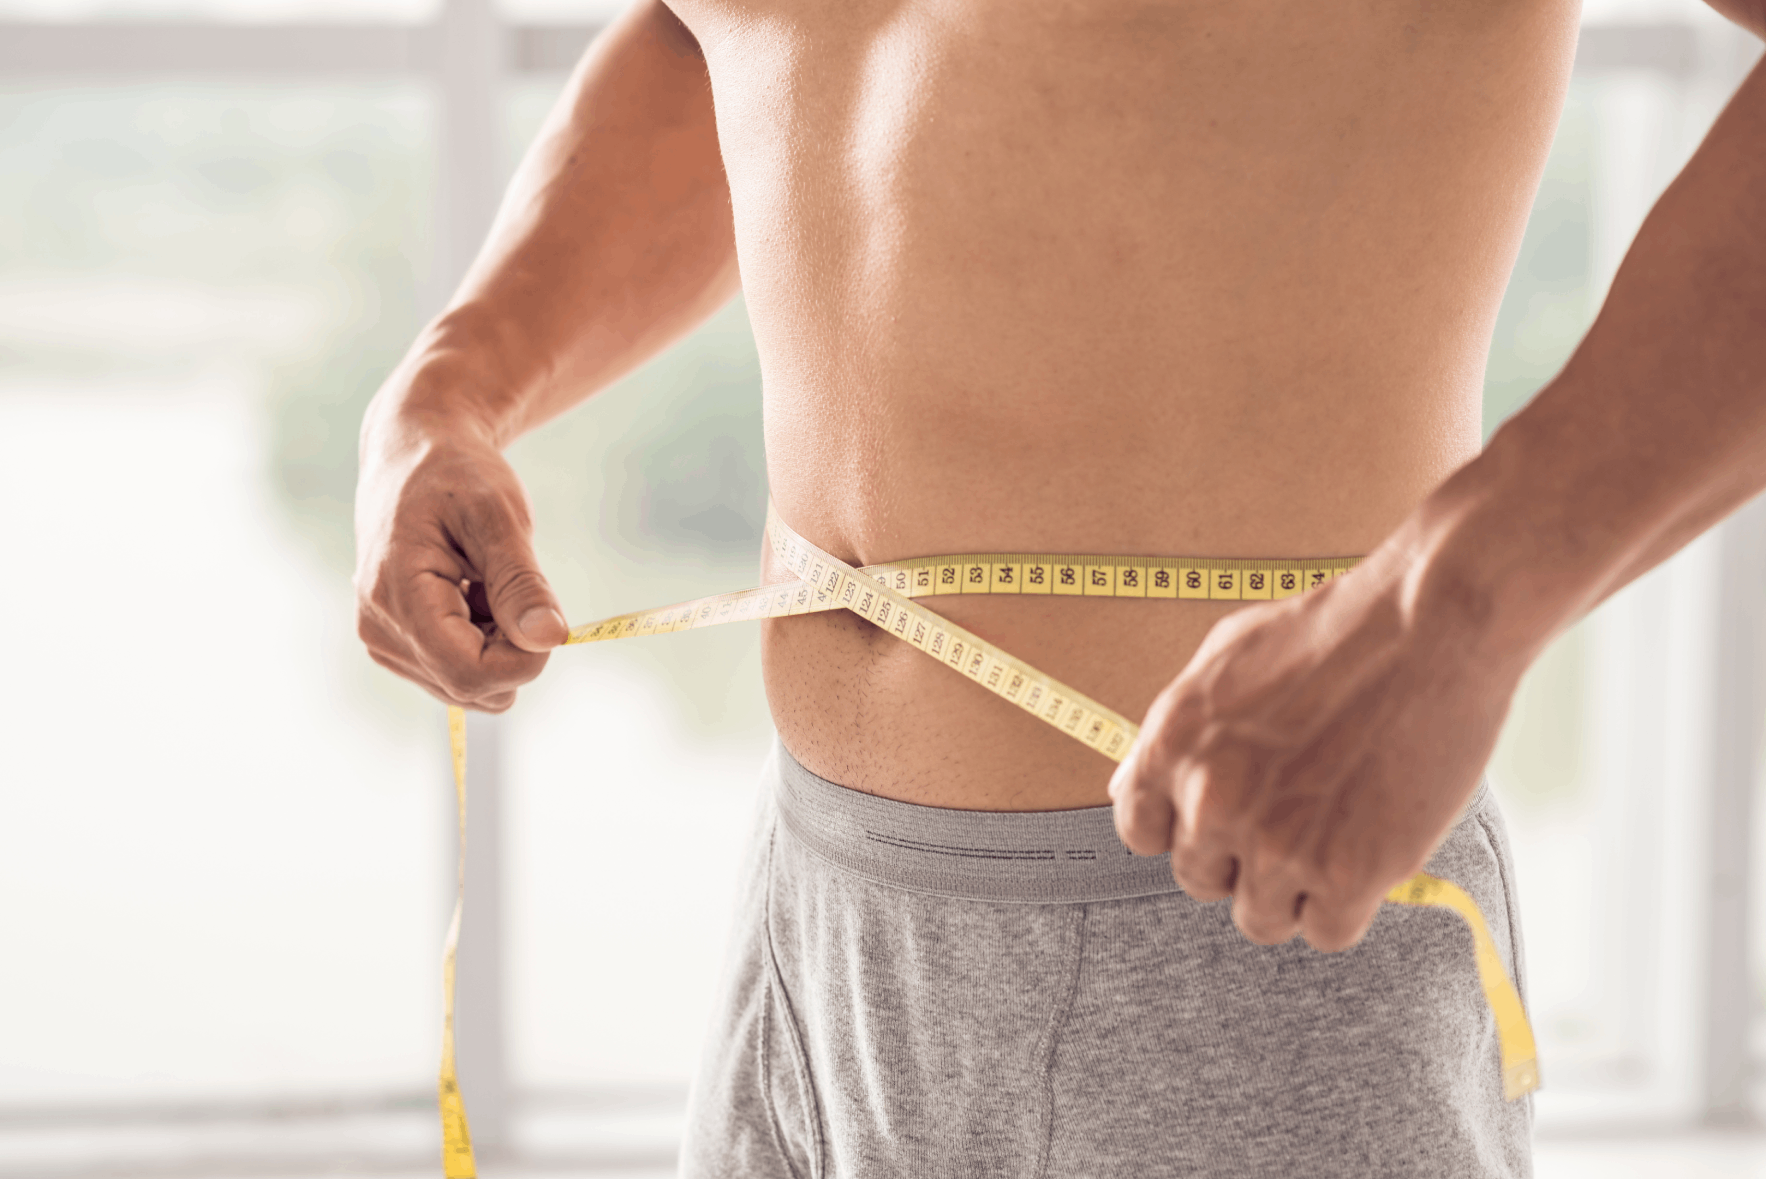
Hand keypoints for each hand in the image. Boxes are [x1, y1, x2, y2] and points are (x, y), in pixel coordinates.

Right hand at [354, 414, 567, 711]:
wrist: (413, 455)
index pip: (470, 672)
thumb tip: (550, 640)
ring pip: (470, 687)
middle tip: (510, 584)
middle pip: (472, 687)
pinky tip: (473, 595)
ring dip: (498, 644)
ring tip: (485, 583)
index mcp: (398, 597)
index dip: (524, 659)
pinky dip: (483, 642)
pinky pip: (459, 674)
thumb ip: (522, 583)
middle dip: (513, 649)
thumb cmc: (457, 475)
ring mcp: (384, 642)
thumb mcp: (499, 517)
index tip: (548, 615)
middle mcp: (380, 631)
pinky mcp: (397, 646)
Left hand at [1108, 544, 1520, 951]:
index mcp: (1173, 746)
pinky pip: (1325, 932)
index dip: (1181, 827)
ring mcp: (1277, 844)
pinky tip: (1365, 855)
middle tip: (1291, 817)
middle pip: (1200, 879)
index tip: (1216, 819)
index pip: (1140, 831)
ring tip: (1331, 833)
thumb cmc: (1333, 631)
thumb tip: (1128, 785)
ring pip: (1260, 918)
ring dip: (1292, 889)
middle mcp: (1213, 801)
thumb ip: (1171, 732)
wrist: (1429, 623)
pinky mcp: (1347, 874)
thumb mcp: (1221, 659)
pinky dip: (1346, 906)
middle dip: (1238, 857)